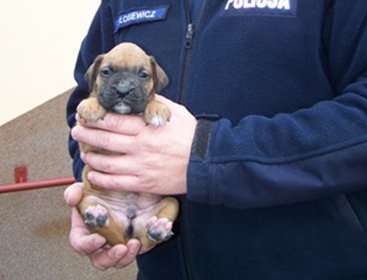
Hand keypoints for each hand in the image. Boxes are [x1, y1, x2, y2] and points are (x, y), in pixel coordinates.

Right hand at [64, 183, 140, 269]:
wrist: (123, 185)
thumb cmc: (99, 191)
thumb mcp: (85, 188)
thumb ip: (74, 192)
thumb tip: (71, 200)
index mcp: (85, 232)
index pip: (81, 244)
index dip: (88, 245)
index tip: (99, 239)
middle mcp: (102, 243)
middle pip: (102, 260)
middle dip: (111, 257)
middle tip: (121, 248)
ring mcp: (119, 243)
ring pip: (121, 260)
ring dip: (127, 256)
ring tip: (135, 244)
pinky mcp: (137, 241)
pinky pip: (142, 248)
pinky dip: (146, 244)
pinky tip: (152, 232)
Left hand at [71, 95, 196, 194]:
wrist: (206, 161)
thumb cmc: (192, 136)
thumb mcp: (176, 112)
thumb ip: (156, 103)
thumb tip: (142, 95)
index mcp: (146, 127)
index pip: (112, 120)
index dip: (94, 118)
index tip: (85, 115)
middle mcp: (141, 146)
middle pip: (105, 140)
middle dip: (86, 134)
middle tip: (76, 131)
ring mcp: (141, 166)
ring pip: (107, 162)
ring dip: (91, 157)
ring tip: (85, 153)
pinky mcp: (145, 183)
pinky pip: (116, 182)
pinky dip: (101, 179)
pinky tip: (93, 174)